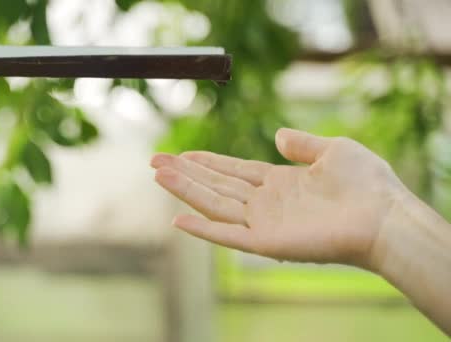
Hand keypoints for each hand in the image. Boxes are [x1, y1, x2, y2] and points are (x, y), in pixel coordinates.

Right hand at [151, 128, 407, 268]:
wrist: (384, 214)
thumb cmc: (367, 183)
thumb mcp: (333, 149)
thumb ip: (302, 143)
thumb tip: (278, 134)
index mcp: (280, 182)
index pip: (233, 171)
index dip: (206, 162)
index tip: (181, 154)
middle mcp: (267, 203)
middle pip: (216, 185)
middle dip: (185, 172)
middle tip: (155, 160)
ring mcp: (265, 223)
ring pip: (215, 204)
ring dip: (186, 190)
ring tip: (158, 174)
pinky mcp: (267, 243)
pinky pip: (228, 236)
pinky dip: (202, 229)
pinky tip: (178, 219)